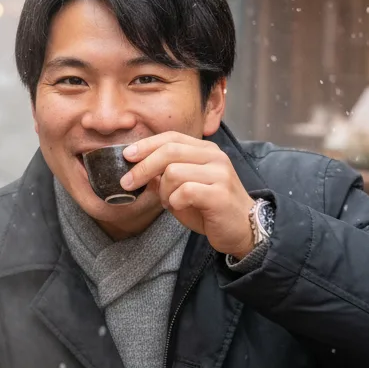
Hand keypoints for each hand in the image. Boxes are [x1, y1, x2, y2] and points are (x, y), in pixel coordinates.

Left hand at [122, 132, 256, 256]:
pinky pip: (184, 192)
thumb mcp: (183, 187)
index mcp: (205, 150)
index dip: (146, 145)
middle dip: (142, 167)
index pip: (171, 137)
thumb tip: (137, 167)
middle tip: (127, 182)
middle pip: (169, 151)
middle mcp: (214, 156)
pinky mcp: (220, 193)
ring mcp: (219, 174)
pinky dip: (175, 202)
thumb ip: (165, 176)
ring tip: (170, 203)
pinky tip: (180, 208)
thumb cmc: (209, 208)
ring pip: (173, 172)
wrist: (243, 230)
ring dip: (163, 191)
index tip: (126, 156)